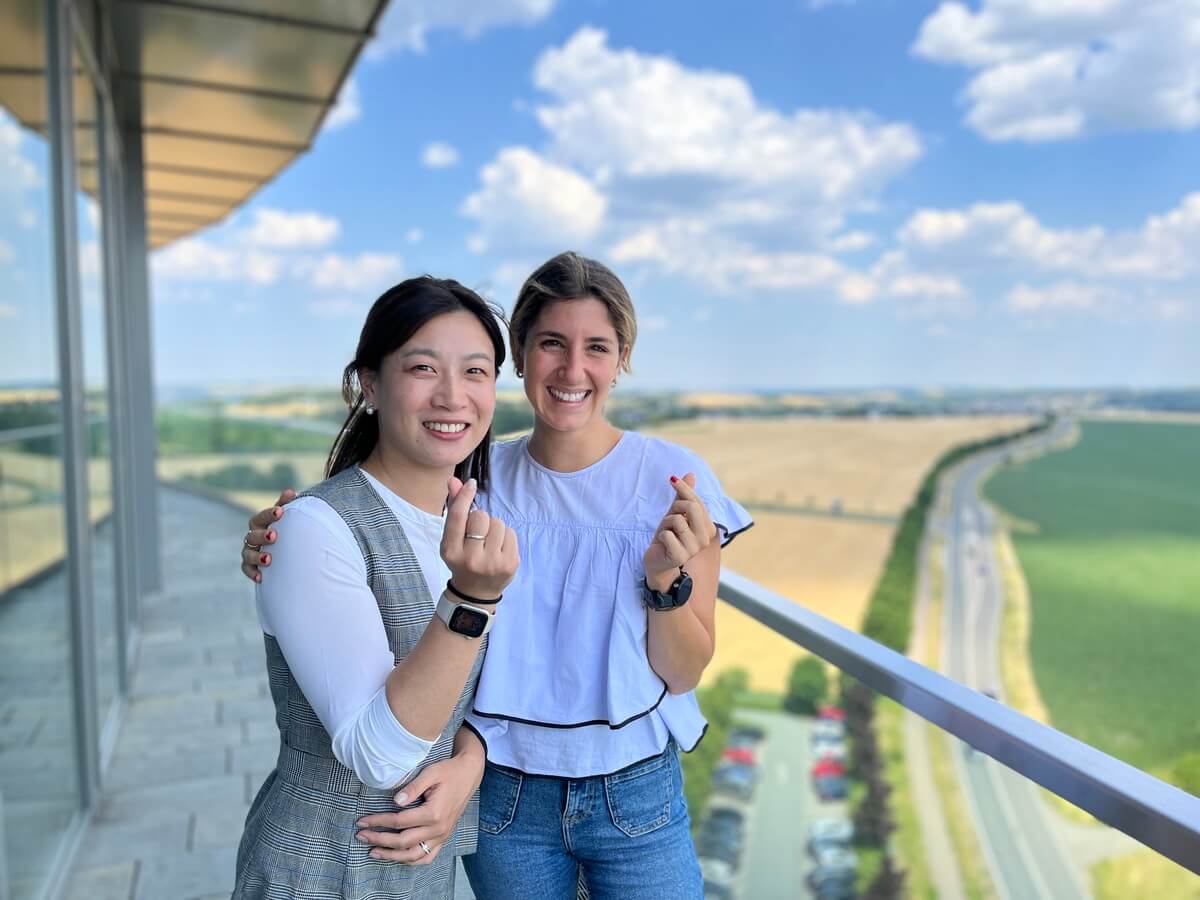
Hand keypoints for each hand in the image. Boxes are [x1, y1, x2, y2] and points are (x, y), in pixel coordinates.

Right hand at [240, 488, 295, 581]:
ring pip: (247, 553)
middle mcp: (253, 536)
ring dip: (257, 556)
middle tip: (274, 536)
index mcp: (261, 523)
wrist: (285, 550)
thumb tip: (291, 491)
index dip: (269, 514)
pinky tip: (261, 577)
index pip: (261, 517)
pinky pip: (247, 569)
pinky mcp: (251, 566)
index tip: (280, 512)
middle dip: (262, 535)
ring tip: (269, 559)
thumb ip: (287, 505)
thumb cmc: (286, 529)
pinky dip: (252, 573)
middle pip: (252, 535)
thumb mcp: (288, 517)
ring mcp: (250, 551)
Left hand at [353, 752, 484, 863]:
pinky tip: (397, 857)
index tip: (362, 821)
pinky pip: (427, 857)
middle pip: (403, 841)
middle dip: (379, 840)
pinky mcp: (444, 837)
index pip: (399, 822)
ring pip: (413, 855)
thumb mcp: (431, 773)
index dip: (378, 822)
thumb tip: (395, 801)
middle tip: (361, 835)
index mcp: (434, 813)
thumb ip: (412, 787)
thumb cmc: (448, 771)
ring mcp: (442, 836)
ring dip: (391, 855)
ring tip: (373, 852)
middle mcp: (438, 829)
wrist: (469, 774)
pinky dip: (411, 860)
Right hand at [439, 477, 518, 599]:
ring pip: (498, 522)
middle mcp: (471, 558)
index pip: (459, 517)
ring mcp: (493, 563)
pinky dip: (505, 536)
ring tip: (488, 542)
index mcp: (451, 551)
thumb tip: (455, 481)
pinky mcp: (510, 563)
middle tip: (477, 535)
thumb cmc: (462, 559)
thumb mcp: (452, 539)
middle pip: (481, 516)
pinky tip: (498, 549)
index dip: (464, 496)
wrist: (475, 592)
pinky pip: (510, 532)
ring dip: (493, 527)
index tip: (471, 484)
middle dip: (480, 519)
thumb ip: (454, 510)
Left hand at [643, 473, 715, 589]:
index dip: (683, 488)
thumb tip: (690, 474)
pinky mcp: (679, 556)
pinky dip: (661, 536)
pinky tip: (664, 544)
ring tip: (667, 534)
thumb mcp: (676, 513)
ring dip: (666, 524)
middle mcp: (705, 538)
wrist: (658, 561)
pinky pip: (666, 534)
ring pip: (677, 520)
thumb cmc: (669, 536)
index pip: (697, 501)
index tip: (672, 480)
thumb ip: (684, 496)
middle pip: (691, 507)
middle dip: (675, 508)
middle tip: (670, 519)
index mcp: (708, 527)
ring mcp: (694, 548)